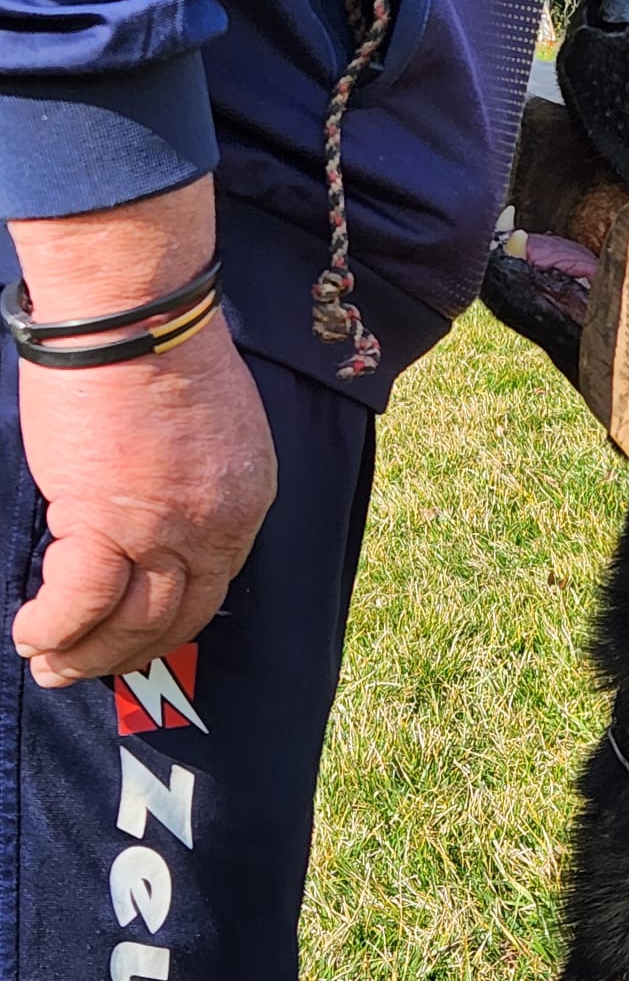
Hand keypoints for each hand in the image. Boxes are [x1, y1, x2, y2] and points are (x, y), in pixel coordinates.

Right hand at [8, 178, 276, 685]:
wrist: (136, 314)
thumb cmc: (159, 348)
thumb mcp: (208, 427)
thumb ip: (191, 481)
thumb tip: (150, 515)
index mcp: (245, 497)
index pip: (212, 585)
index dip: (167, 620)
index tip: (133, 634)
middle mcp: (217, 525)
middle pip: (176, 617)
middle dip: (127, 652)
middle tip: (81, 666)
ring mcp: (166, 530)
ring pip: (131, 622)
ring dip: (86, 653)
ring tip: (48, 662)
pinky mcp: (109, 521)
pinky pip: (82, 600)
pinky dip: (55, 626)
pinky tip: (31, 632)